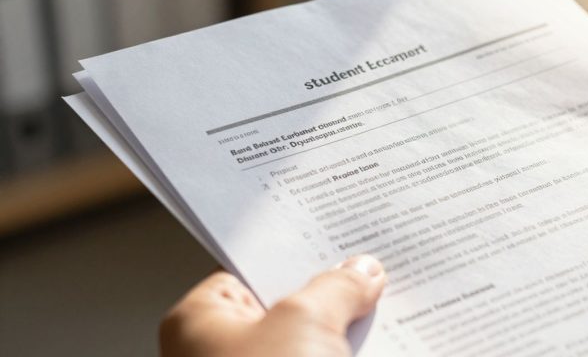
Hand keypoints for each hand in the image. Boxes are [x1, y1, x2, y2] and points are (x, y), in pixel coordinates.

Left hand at [159, 255, 385, 356]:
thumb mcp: (305, 321)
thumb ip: (334, 288)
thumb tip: (359, 272)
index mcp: (201, 322)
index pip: (252, 269)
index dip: (298, 254)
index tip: (338, 243)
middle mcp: (219, 353)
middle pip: (284, 308)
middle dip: (329, 295)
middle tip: (370, 273)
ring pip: (305, 346)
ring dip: (341, 334)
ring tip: (385, 308)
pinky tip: (379, 347)